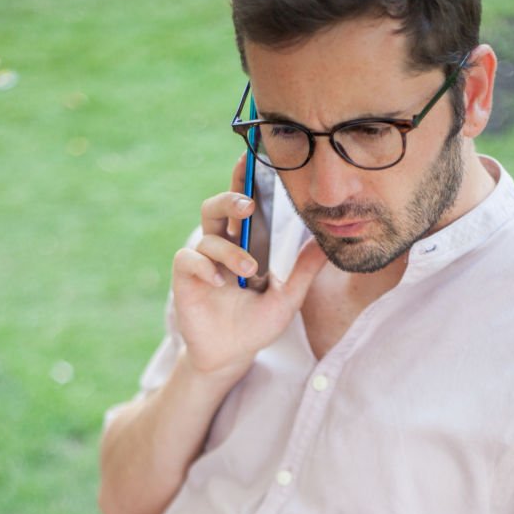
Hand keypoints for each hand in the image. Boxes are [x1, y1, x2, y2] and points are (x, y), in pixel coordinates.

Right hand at [172, 156, 326, 379]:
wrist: (231, 355)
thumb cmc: (257, 325)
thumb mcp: (287, 298)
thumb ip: (303, 271)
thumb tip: (327, 243)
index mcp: (245, 243)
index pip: (243, 206)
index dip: (243, 181)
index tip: (250, 158)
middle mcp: (221, 246)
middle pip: (217, 207)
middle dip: (231, 199)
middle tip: (248, 205)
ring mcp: (202, 261)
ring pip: (208, 234)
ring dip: (230, 250)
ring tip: (249, 271)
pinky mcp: (185, 278)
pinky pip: (189, 259)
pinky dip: (205, 266)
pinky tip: (220, 283)